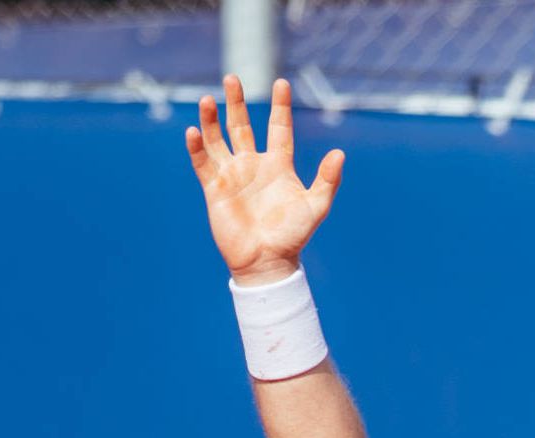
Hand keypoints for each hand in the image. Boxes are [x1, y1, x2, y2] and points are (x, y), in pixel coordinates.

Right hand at [187, 76, 342, 282]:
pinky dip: (197, 147)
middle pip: (241, 126)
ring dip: (211, 119)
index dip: (280, 106)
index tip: (281, 82)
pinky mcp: (215, 189)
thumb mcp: (315, 206)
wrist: (267, 262)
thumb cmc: (293, 236)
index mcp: (278, 165)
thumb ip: (328, 180)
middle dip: (236, 103)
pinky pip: (203, 163)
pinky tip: (194, 130)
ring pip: (218, 139)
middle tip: (232, 78)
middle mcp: (253, 165)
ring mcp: (233, 175)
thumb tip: (340, 153)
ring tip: (208, 99)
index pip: (279, 128)